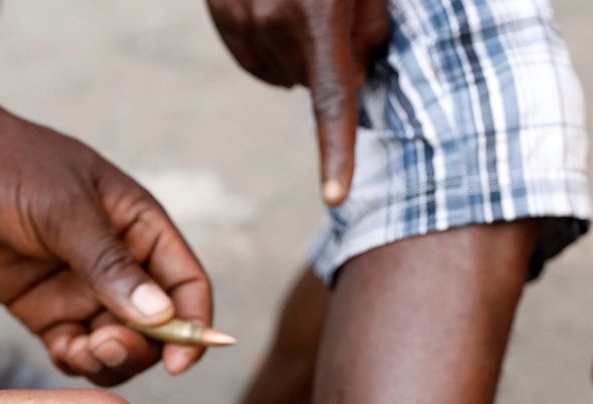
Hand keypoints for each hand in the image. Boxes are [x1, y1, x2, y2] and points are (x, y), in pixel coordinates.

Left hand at [0, 103, 212, 382]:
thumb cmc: (8, 166)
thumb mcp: (63, 211)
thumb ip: (109, 265)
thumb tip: (161, 316)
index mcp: (139, 227)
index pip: (186, 284)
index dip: (194, 324)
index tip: (180, 361)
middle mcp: (120, 265)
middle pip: (157, 327)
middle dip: (143, 348)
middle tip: (109, 347)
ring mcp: (83, 290)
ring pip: (118, 346)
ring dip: (110, 360)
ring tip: (85, 351)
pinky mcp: (47, 311)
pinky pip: (77, 351)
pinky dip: (77, 361)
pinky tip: (63, 353)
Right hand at [205, 0, 390, 204]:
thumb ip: (368, 33)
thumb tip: (354, 81)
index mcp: (319, 13)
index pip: (332, 100)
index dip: (336, 153)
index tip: (334, 197)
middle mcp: (275, 23)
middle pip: (310, 82)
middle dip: (328, 61)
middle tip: (334, 11)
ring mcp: (243, 22)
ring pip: (283, 74)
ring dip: (297, 53)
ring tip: (302, 2)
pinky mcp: (224, 17)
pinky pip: (256, 60)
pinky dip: (271, 47)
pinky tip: (278, 11)